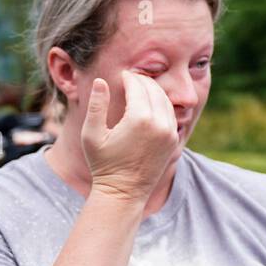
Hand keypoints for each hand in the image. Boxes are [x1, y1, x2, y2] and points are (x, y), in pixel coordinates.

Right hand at [80, 70, 180, 202]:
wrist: (124, 192)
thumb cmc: (103, 163)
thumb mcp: (91, 134)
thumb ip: (96, 105)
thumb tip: (101, 81)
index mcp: (140, 119)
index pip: (138, 86)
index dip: (130, 78)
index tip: (122, 74)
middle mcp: (160, 123)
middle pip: (154, 90)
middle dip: (143, 81)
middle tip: (132, 77)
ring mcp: (170, 132)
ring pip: (165, 100)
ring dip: (154, 91)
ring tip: (140, 87)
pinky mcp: (174, 140)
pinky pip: (170, 114)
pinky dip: (161, 104)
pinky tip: (150, 103)